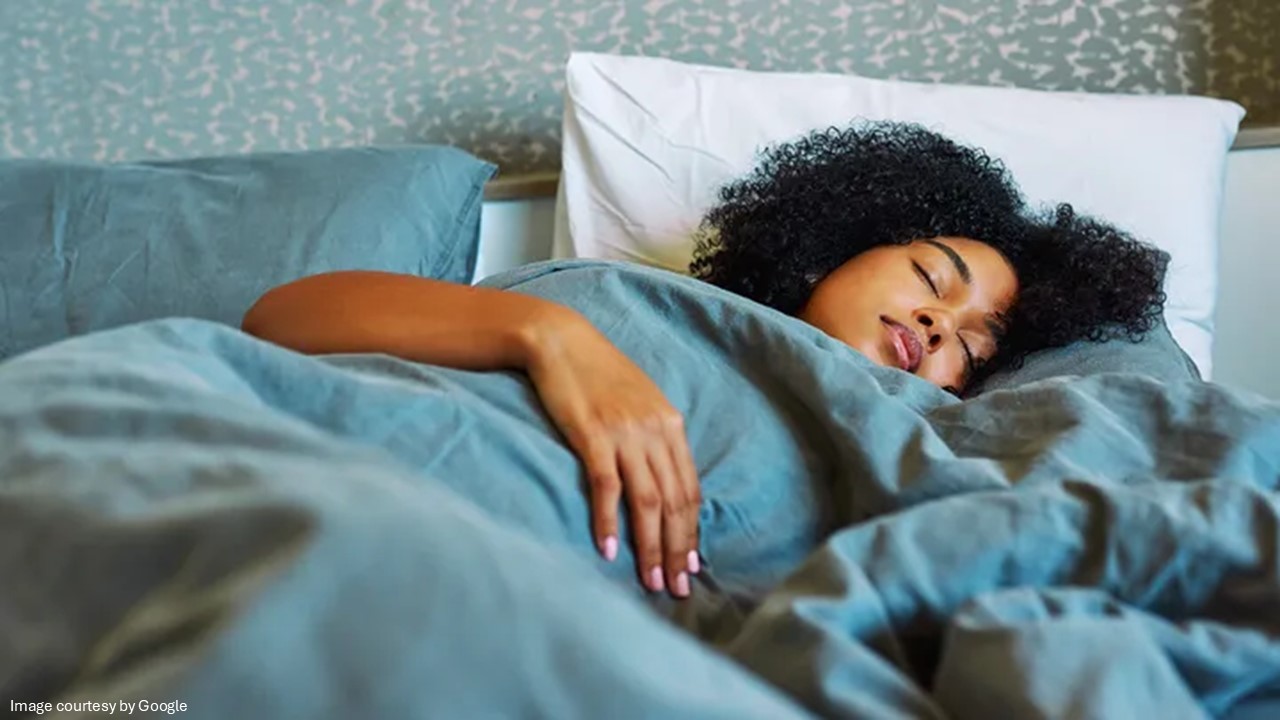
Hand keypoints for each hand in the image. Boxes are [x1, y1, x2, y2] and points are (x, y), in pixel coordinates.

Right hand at [524, 311, 701, 598]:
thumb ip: (654, 436)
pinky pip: (607, 486)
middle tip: (675, 588)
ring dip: (650, 545)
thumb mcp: (639, 400)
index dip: (691, 531)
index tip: (690, 565)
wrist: (559, 339)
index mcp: (670, 424)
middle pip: (674, 501)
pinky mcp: (593, 434)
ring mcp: (625, 433)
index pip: (689, 489)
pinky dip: (609, 520)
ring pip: (648, 500)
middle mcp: (655, 430)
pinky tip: (608, 548)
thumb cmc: (596, 373)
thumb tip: (663, 480)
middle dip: (676, 549)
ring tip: (649, 579)